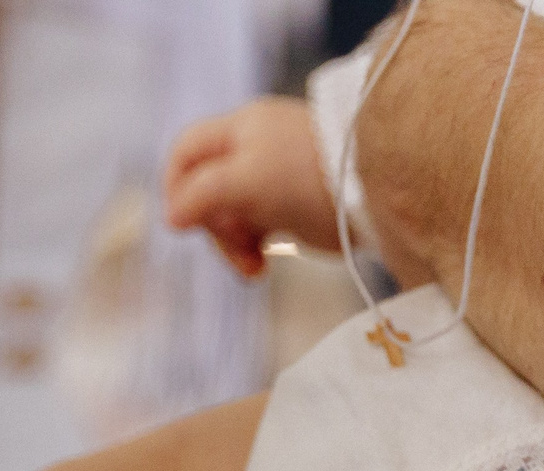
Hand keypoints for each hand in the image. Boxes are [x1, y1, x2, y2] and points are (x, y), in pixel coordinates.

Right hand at [165, 97, 343, 278]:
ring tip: (253, 267)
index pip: (184, 152)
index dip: (175, 188)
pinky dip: (253, 248)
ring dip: (233, 246)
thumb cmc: (307, 177)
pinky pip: (255, 228)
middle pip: (205, 191)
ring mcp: (272, 178)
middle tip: (236, 253)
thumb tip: (171, 219)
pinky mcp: (291, 206)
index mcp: (238, 129)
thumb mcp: (244, 181)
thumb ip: (201, 196)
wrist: (373, 193)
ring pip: (229, 215)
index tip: (183, 225)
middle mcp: (252, 148)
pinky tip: (263, 265)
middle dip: (215, 228)